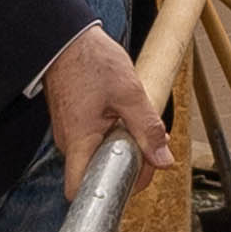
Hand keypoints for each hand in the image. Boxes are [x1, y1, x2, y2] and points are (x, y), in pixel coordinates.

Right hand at [44, 25, 170, 179]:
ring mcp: (71, 135)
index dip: (110, 192)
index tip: (135, 177)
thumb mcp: (129, 93)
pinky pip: (97, 141)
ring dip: (123, 147)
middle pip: (99, 174)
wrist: (68, 39)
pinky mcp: (75, 125)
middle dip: (129, 165)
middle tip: (149, 147)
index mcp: (79, 141)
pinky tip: (125, 117)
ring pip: (101, 156)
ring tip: (137, 124)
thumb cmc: (90, 61)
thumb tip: (163, 160)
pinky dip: (114, 135)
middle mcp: (70, 144)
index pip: (80, 191)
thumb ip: (147, 128)